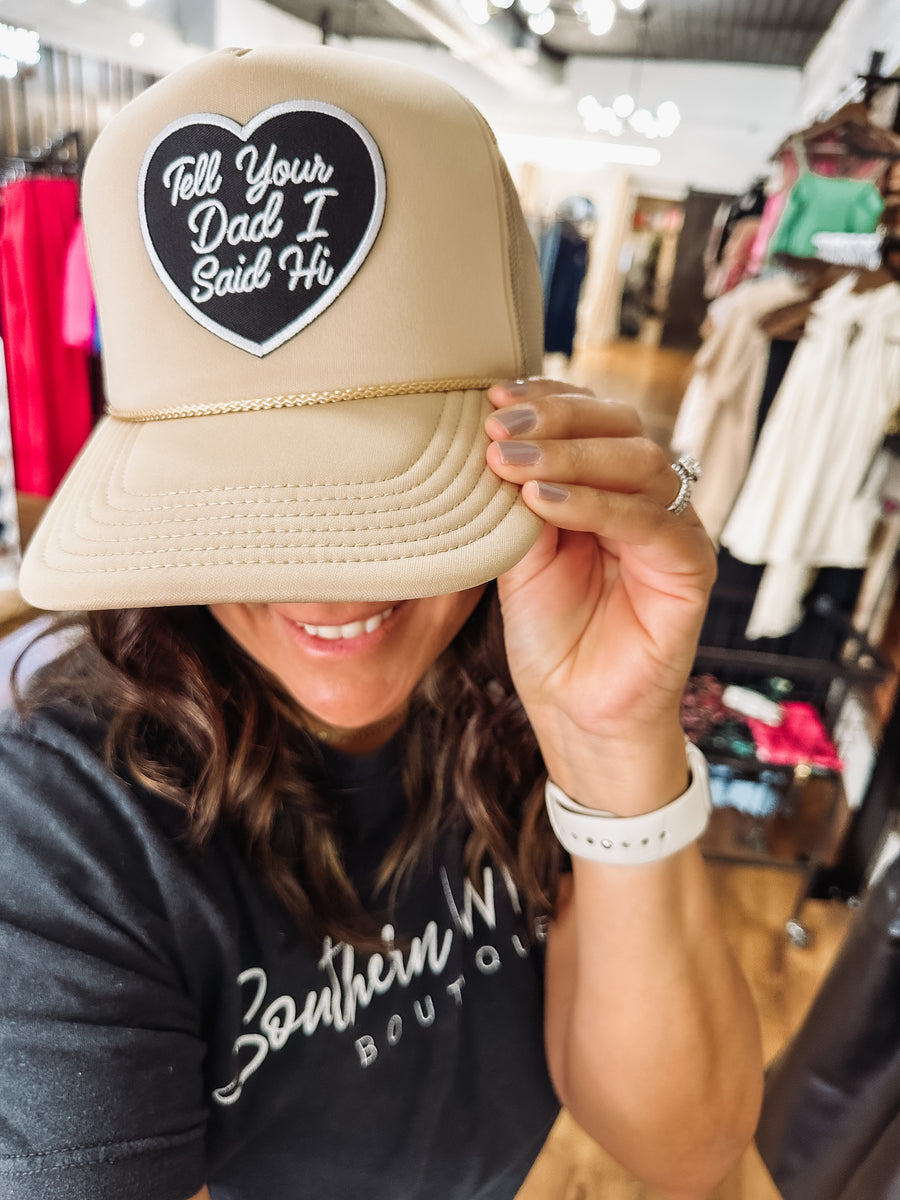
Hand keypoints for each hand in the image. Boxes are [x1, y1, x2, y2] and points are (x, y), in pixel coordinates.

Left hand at [485, 378, 716, 803]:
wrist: (575, 710)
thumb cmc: (551, 633)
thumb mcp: (522, 553)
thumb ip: (520, 498)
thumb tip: (493, 435)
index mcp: (614, 486)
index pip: (595, 419)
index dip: (550, 399)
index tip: (493, 395)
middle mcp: (651, 500)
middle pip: (622, 429)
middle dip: (556, 419)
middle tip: (496, 425)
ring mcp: (676, 531)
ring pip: (639, 465)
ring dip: (568, 454)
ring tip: (508, 461)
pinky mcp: (691, 568)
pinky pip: (649, 522)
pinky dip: (595, 504)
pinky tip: (543, 499)